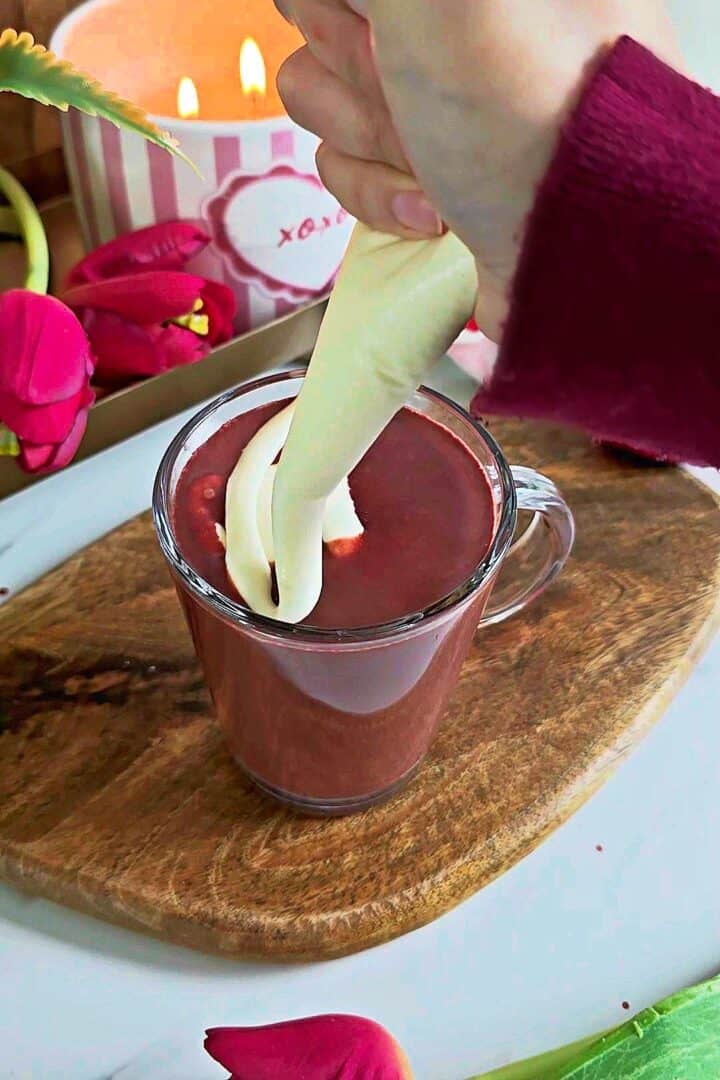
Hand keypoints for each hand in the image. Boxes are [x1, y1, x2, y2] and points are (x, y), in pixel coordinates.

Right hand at [276, 0, 680, 337]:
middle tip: (415, 95)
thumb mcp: (435, 2)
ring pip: (318, 97)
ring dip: (368, 144)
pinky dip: (379, 197)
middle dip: (356, 74)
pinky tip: (433, 207)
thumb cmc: (535, 113)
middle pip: (316, 21)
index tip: (379, 34)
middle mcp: (442, 18)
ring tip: (432, 163)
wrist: (583, 243)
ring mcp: (427, 96)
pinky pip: (343, 167)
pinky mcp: (418, 168)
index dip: (343, 11)